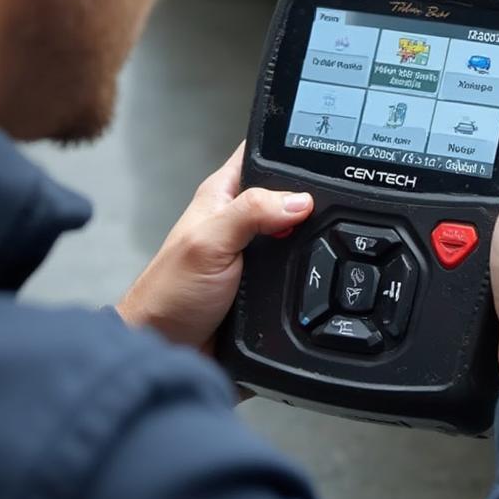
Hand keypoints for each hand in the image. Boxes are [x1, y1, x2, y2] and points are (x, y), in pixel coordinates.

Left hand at [116, 143, 313, 353]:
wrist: (167, 349)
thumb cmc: (168, 293)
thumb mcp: (209, 242)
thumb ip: (251, 213)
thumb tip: (299, 200)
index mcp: (225, 194)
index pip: (264, 154)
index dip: (291, 149)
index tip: (325, 154)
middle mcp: (243, 219)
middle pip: (291, 195)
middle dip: (312, 201)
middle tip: (331, 209)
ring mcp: (257, 251)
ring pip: (301, 234)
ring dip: (313, 242)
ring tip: (330, 243)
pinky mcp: (268, 283)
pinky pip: (301, 270)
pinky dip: (310, 273)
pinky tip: (319, 275)